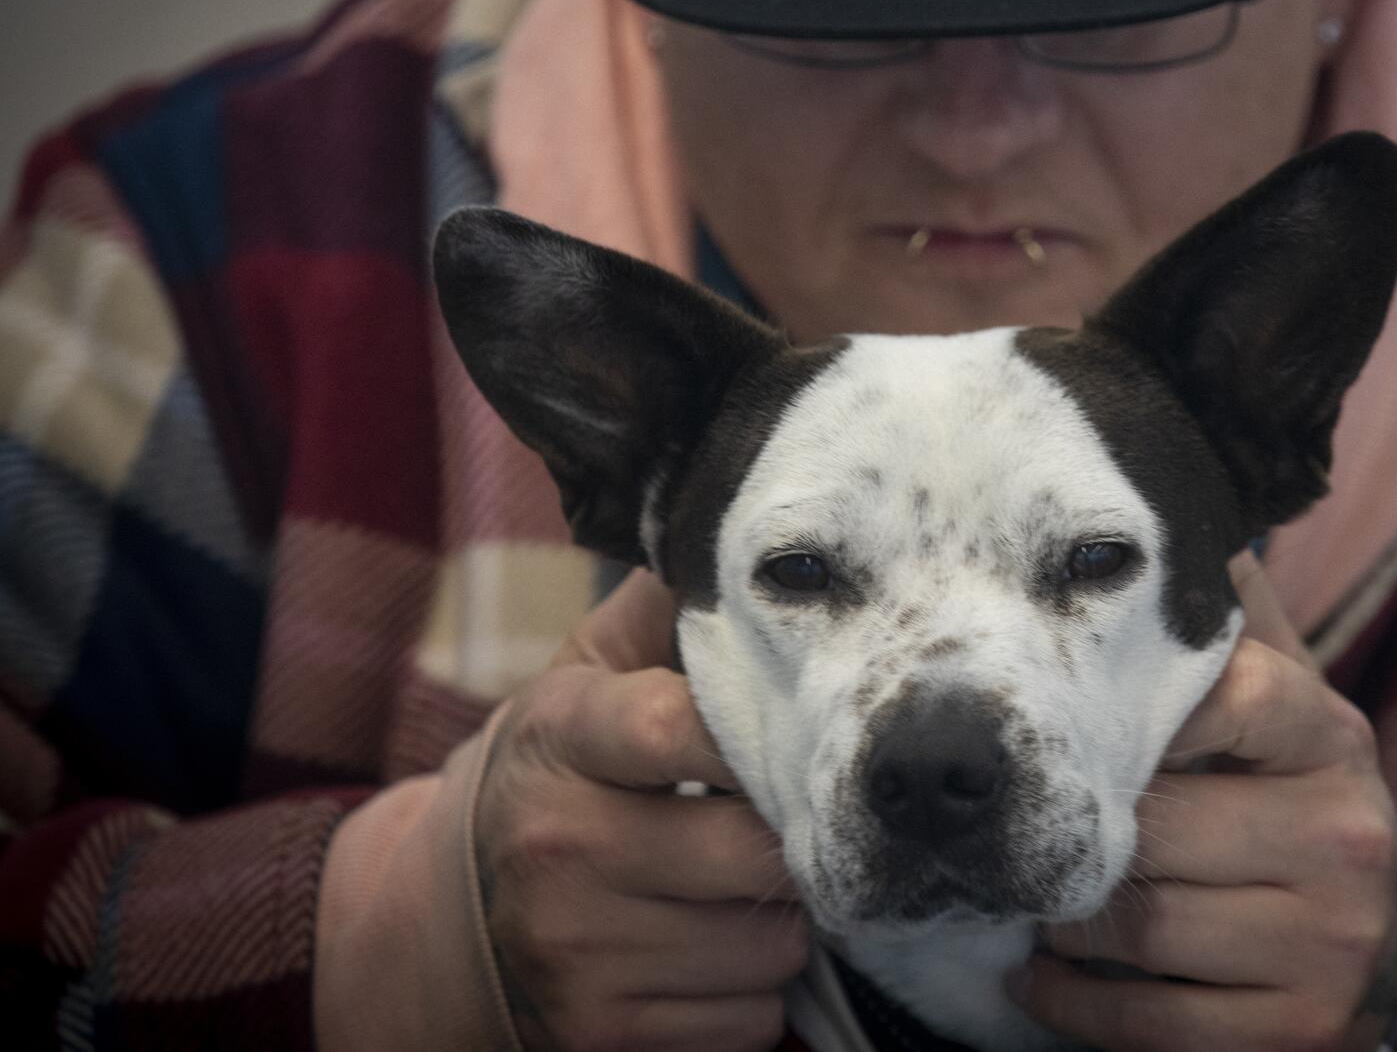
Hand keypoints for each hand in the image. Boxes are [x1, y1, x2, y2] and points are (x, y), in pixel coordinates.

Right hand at [475, 569, 807, 1051]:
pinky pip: (746, 1020)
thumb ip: (653, 614)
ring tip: (740, 889)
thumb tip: (738, 539)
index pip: (679, 727)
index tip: (809, 727)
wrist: (440, 927)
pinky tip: (710, 954)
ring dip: (778, 923)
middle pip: (754, 851)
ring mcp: (579, 950)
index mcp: (561, 740)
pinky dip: (749, 995)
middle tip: (786, 823)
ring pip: (768, 945)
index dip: (760, 732)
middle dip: (790, 840)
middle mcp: (561, 847)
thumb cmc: (549, 779)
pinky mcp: (601, 1033)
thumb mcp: (575, 684)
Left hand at [1009, 560, 1396, 1051]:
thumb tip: (1189, 517)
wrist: (1364, 946)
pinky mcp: (1298, 1028)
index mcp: (1332, 738)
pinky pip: (1153, 1021)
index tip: (1077, 714)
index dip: (1149, 706)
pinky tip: (1041, 975)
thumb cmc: (1278, 797)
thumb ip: (1234, 620)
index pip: (1238, 695)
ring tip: (1027, 897)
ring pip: (1146, 926)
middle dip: (1082, 832)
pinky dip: (1076, 1002)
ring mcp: (1330, 939)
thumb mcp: (1276, 703)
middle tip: (1021, 828)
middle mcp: (1345, 833)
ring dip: (1065, 919)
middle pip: (1162, 827)